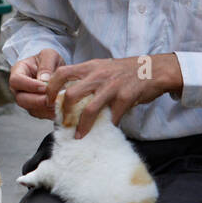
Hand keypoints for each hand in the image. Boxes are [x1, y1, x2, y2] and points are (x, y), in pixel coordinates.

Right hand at [9, 49, 65, 119]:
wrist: (54, 68)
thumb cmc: (49, 60)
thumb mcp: (49, 55)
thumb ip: (46, 64)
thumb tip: (44, 80)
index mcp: (18, 71)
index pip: (16, 80)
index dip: (29, 85)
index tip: (44, 86)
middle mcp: (18, 88)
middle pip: (21, 99)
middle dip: (37, 101)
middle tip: (51, 99)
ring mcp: (26, 99)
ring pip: (30, 109)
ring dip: (44, 109)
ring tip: (58, 104)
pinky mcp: (35, 107)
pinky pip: (39, 114)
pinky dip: (49, 113)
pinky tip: (59, 109)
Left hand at [43, 55, 183, 137]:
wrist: (153, 69)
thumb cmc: (125, 71)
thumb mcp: (102, 68)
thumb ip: (86, 79)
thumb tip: (68, 96)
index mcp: (90, 67)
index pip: (61, 73)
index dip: (51, 88)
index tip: (48, 102)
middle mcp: (98, 75)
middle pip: (70, 94)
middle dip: (63, 112)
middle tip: (62, 122)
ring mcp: (112, 86)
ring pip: (89, 109)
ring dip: (82, 126)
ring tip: (79, 135)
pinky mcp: (125, 97)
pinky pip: (112, 117)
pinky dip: (108, 125)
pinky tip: (107, 129)